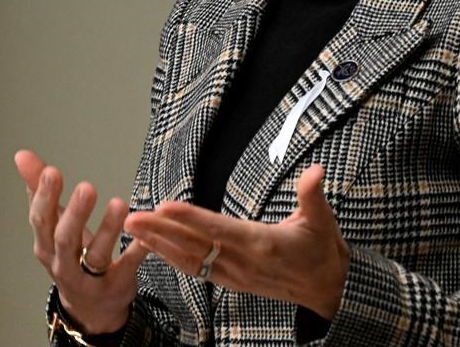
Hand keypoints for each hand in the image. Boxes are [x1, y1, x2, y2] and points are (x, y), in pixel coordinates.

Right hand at [15, 149, 148, 333]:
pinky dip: (137, 250)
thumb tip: (21, 154)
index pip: (41, 221)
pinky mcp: (117, 286)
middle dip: (75, 214)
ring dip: (107, 230)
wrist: (91, 309)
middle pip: (64, 240)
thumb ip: (39, 189)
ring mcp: (90, 280)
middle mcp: (63, 265)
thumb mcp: (53, 225)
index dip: (44, 197)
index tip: (53, 172)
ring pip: (96, 256)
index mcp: (46, 245)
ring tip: (120, 204)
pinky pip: (127, 267)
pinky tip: (145, 234)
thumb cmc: (70, 257)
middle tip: (86, 187)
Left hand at [124, 164, 348, 319]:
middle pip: (195, 246)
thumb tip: (316, 170)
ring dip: (159, 245)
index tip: (166, 207)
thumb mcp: (322, 220)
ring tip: (134, 230)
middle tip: (133, 218)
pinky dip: (172, 258)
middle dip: (161, 232)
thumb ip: (312, 194)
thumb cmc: (322, 250)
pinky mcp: (231, 282)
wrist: (326, 289)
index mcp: (262, 245)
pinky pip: (196, 270)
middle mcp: (243, 263)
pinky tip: (154, 247)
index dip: (191, 219)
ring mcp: (235, 276)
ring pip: (190, 261)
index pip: (219, 229)